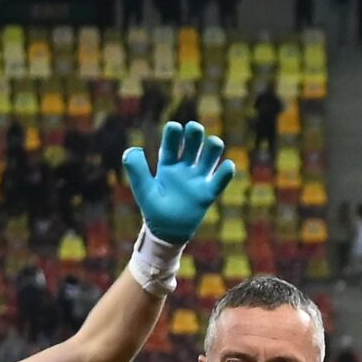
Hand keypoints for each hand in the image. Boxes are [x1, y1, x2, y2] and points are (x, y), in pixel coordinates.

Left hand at [122, 120, 235, 243]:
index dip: (174, 133)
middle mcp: (184, 168)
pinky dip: (226, 172)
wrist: (167, 233)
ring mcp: (197, 180)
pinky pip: (220, 180)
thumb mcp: (143, 189)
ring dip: (213, 147)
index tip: (175, 128)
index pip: (171, 143)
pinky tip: (227, 166)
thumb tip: (134, 149)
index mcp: (167, 165)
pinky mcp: (207, 194)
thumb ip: (136, 169)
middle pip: (193, 143)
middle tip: (194, 130)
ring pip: (210, 157)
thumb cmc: (154, 210)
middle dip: (195, 133)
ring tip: (214, 144)